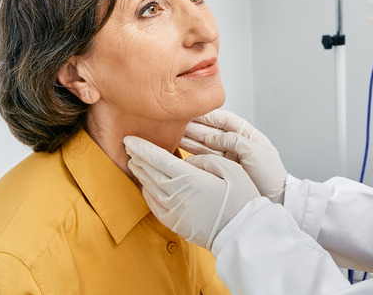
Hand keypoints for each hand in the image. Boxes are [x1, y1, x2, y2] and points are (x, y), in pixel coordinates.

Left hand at [124, 136, 259, 248]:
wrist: (242, 233)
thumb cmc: (242, 201)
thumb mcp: (233, 171)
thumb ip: (207, 160)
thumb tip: (189, 160)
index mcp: (191, 179)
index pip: (159, 159)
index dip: (142, 148)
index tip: (130, 139)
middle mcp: (178, 195)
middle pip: (150, 172)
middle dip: (138, 158)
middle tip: (129, 147)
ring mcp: (174, 211)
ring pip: (150, 188)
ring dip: (140, 174)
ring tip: (134, 162)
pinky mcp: (176, 223)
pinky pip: (154, 206)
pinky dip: (146, 193)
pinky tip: (145, 186)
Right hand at [182, 109, 287, 203]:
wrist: (276, 200)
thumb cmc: (271, 176)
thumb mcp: (255, 153)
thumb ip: (233, 141)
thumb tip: (210, 138)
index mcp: (248, 135)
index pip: (225, 120)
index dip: (208, 115)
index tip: (192, 111)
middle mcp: (236, 145)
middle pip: (212, 132)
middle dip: (194, 126)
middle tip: (176, 122)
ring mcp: (228, 158)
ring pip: (205, 145)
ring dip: (189, 139)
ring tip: (173, 134)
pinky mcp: (222, 171)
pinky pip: (205, 159)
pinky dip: (193, 154)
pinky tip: (180, 149)